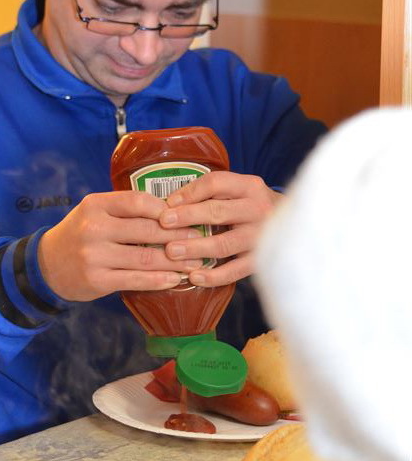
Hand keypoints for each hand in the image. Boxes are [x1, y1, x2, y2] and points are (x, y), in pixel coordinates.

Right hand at [38, 190, 202, 300]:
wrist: (47, 265)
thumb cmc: (80, 233)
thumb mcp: (95, 211)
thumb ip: (125, 209)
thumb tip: (173, 210)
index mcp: (96, 205)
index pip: (138, 201)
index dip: (166, 209)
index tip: (187, 215)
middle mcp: (94, 228)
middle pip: (146, 231)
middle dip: (179, 236)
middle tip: (201, 239)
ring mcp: (94, 256)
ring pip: (145, 258)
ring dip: (175, 262)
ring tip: (195, 263)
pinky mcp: (97, 280)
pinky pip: (135, 280)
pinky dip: (159, 280)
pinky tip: (175, 279)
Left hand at [159, 172, 281, 285]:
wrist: (298, 226)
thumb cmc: (253, 208)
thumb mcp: (240, 191)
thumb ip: (214, 193)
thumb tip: (170, 202)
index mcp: (249, 186)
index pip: (216, 183)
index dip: (190, 192)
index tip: (168, 203)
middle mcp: (257, 209)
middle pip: (217, 212)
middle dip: (187, 217)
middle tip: (163, 223)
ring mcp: (261, 237)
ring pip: (224, 243)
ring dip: (195, 248)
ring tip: (171, 252)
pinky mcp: (262, 260)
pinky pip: (235, 270)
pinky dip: (214, 276)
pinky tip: (194, 278)